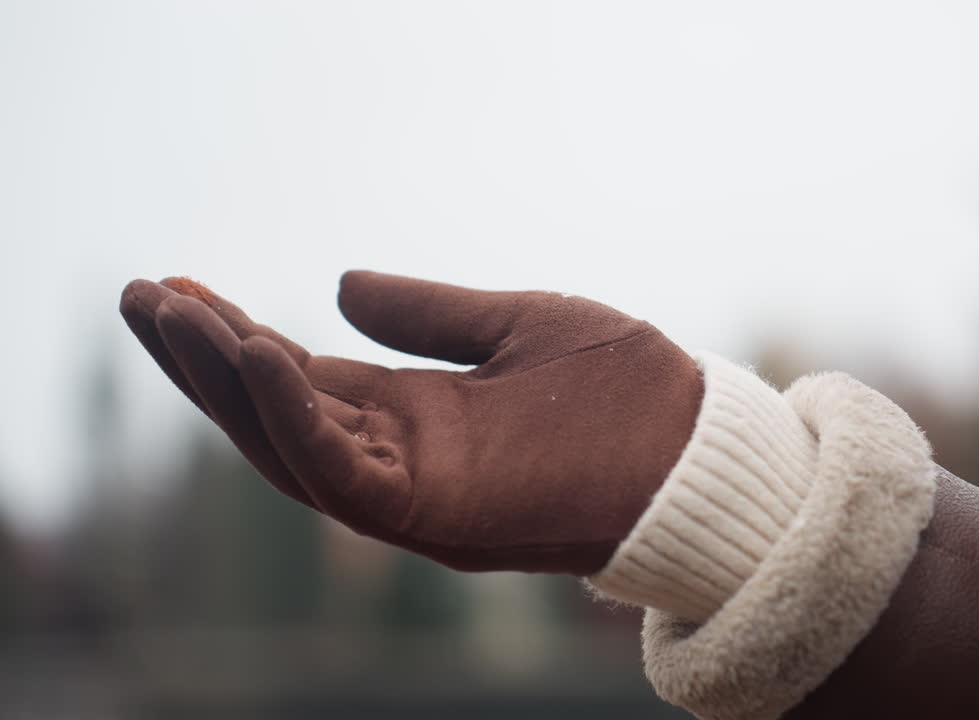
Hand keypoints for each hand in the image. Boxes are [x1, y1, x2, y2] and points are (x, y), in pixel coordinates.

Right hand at [119, 271, 702, 574]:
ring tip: (172, 311)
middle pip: (275, 417)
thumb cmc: (624, 391)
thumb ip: (429, 314)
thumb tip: (341, 281)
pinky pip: (342, 471)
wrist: (699, 447)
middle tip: (141, 292)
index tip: (183, 286)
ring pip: (288, 447)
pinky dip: (293, 415)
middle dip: (204, 361)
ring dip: (225, 383)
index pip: (304, 382)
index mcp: (417, 419)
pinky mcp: (436, 513)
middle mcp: (402, 461)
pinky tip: (256, 350)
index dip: (240, 339)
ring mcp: (414, 494)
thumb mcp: (516, 326)